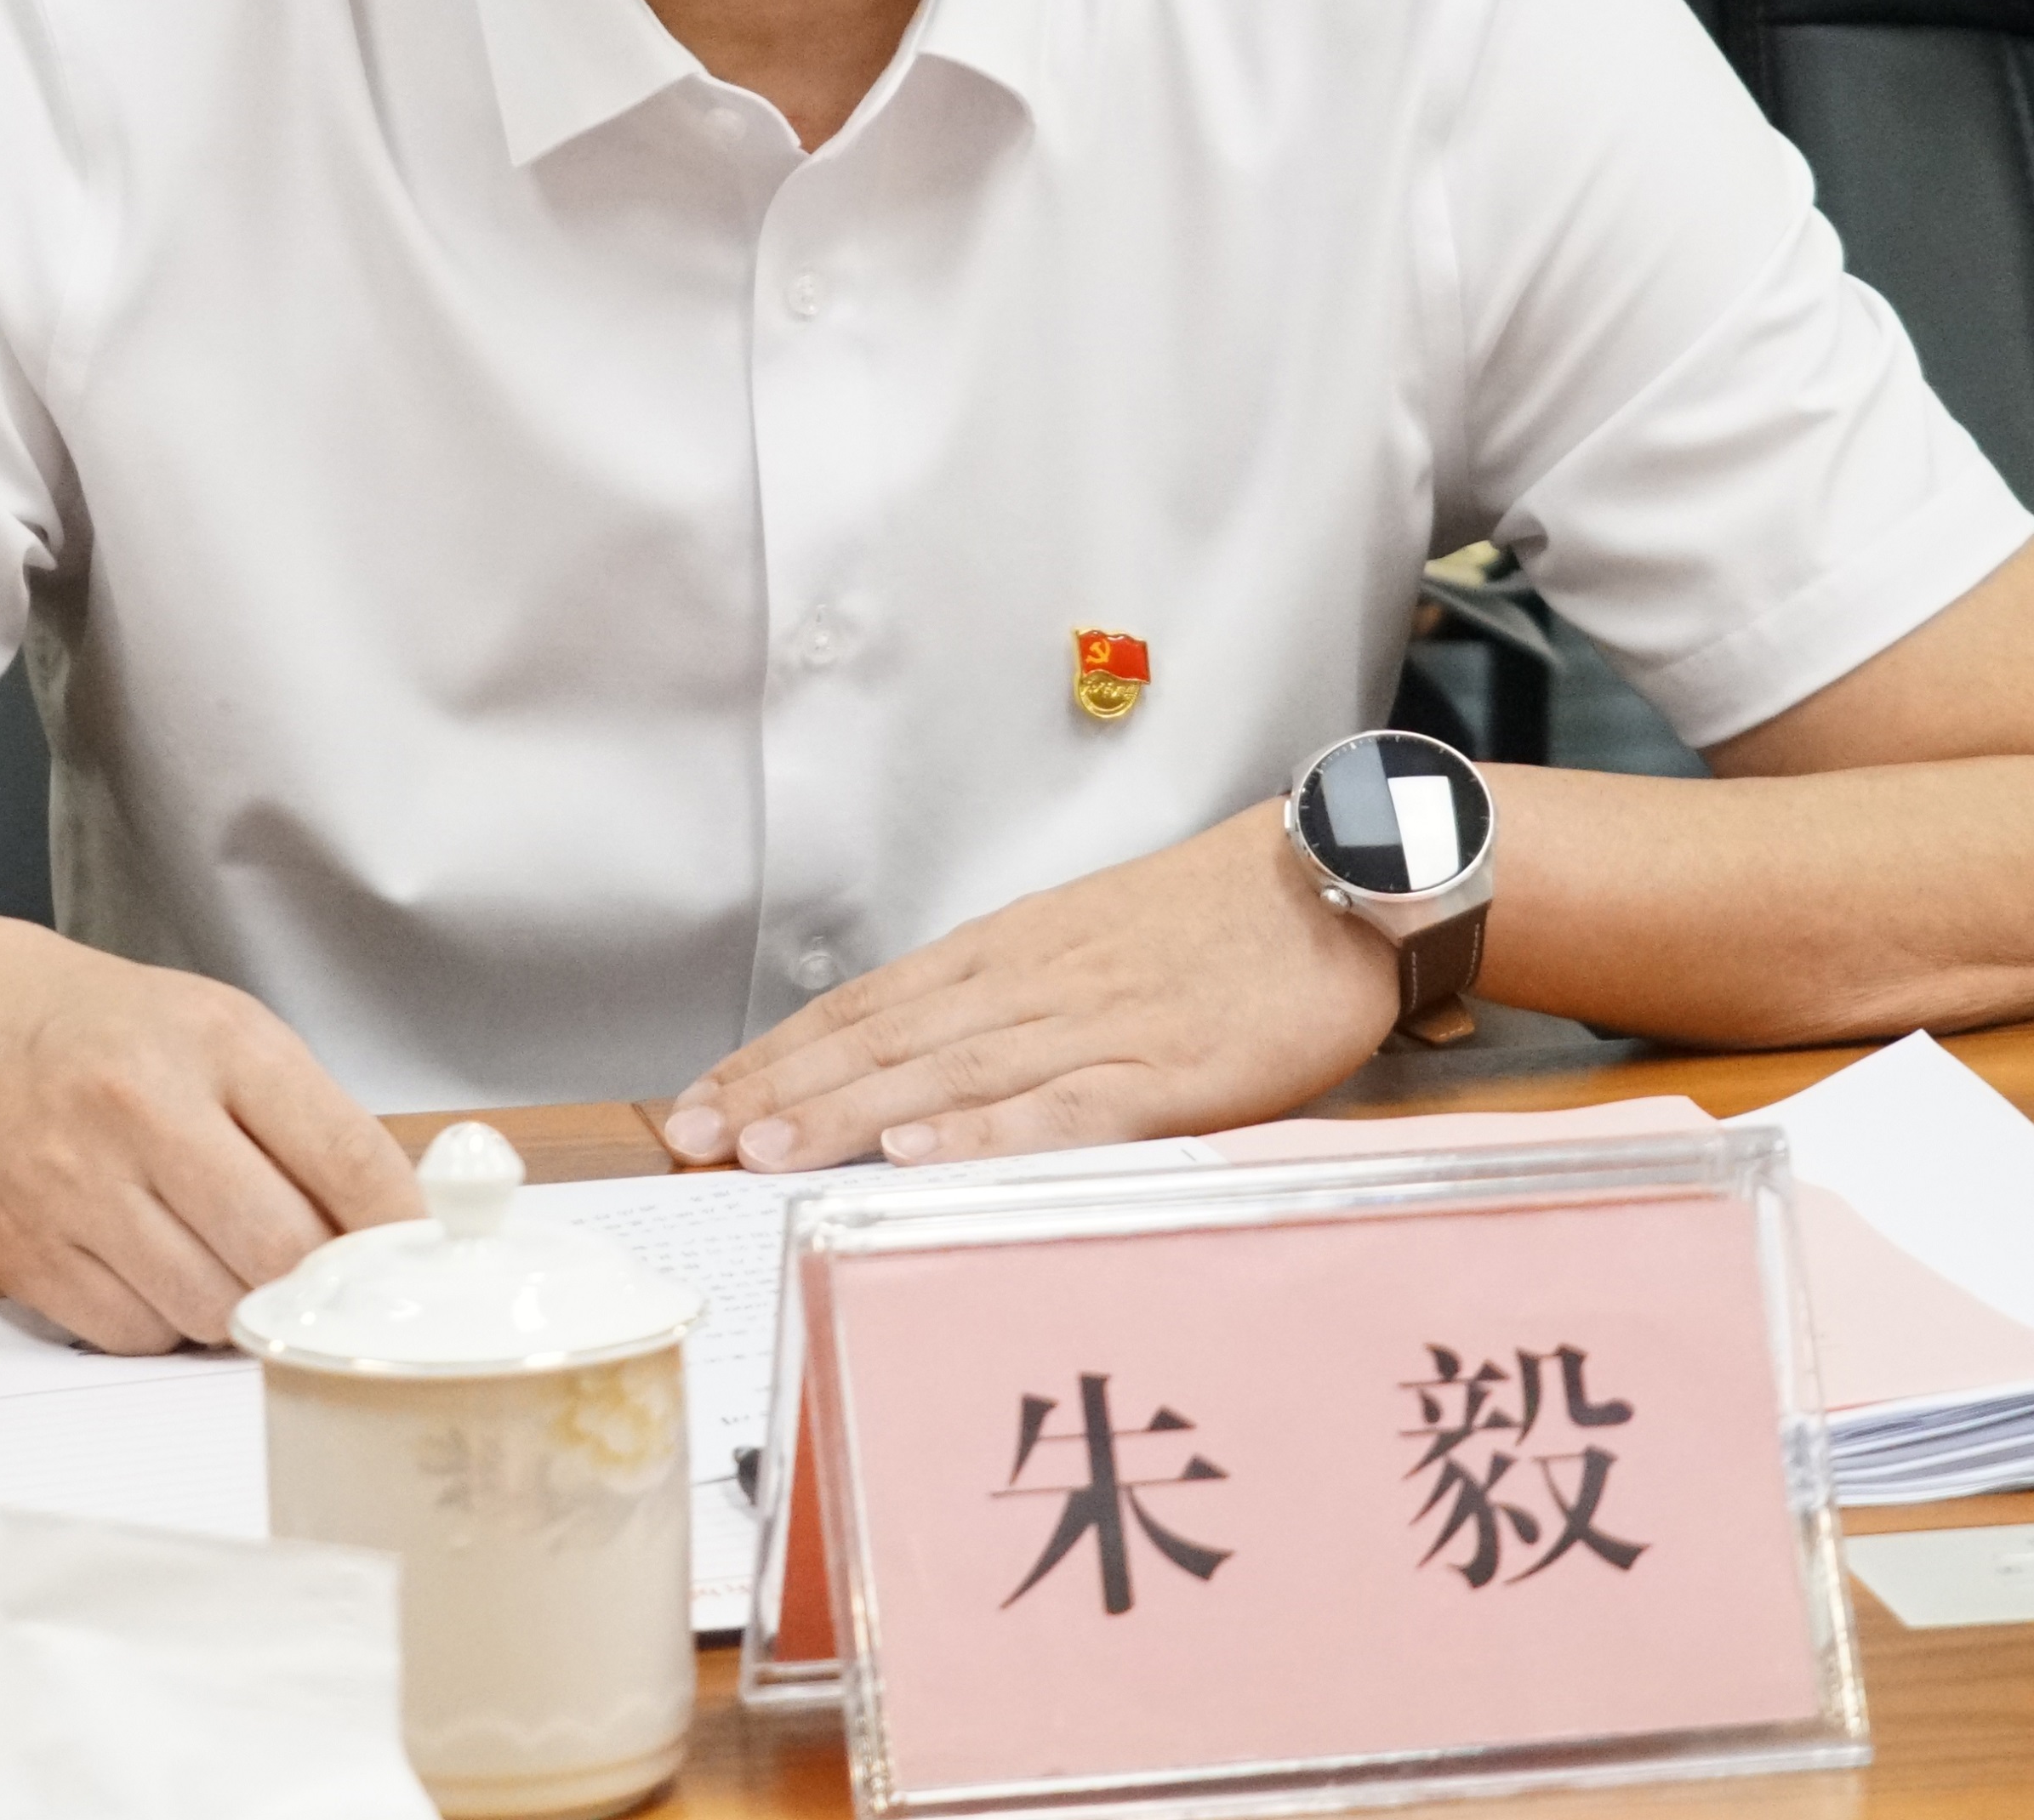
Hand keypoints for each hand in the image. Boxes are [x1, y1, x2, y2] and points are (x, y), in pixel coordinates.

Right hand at [0, 915, 423, 1352]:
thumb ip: (312, 1121)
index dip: (396, 1227)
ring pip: (210, 1307)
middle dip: (314, 1281)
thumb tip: (399, 1226)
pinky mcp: (24, 1253)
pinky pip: (134, 1333)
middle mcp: (144, 1111)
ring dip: (239, 1306)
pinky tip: (155, 1269)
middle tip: (319, 1279)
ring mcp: (76, 1187)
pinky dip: (164, 1322)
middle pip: (280, 1249)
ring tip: (223, 1258)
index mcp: (219, 1044)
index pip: (345, 1155)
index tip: (416, 1258)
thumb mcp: (227, 1035)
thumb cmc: (117, 1037)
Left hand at [659, 803, 1406, 1173]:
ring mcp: (1097, 1024)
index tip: (699, 1101)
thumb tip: (918, 1075)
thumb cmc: (1220, 925)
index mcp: (1012, 953)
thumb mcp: (1094, 948)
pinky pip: (1064, 1104)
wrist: (1341, 879)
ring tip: (766, 1149)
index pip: (868, 1007)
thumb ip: (1013, 1008)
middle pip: (884, 1039)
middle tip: (692, 1137)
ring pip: (949, 1073)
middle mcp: (1033, 982)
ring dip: (850, 1113)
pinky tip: (922, 1154)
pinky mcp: (1167, 1069)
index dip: (779, 1055)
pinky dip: (988, 1131)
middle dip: (781, 1088)